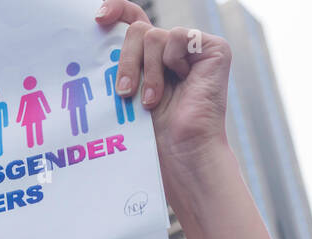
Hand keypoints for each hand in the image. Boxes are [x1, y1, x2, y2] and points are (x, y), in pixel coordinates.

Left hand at [96, 1, 231, 199]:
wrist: (180, 152)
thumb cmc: (153, 135)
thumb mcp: (127, 93)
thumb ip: (120, 64)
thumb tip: (97, 36)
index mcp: (152, 58)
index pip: (133, 19)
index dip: (117, 10)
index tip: (98, 18)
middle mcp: (173, 50)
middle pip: (138, 30)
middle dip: (127, 61)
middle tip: (125, 91)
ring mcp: (194, 49)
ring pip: (154, 35)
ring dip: (149, 71)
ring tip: (152, 101)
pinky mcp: (214, 50)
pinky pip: (179, 36)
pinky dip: (173, 60)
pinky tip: (182, 82)